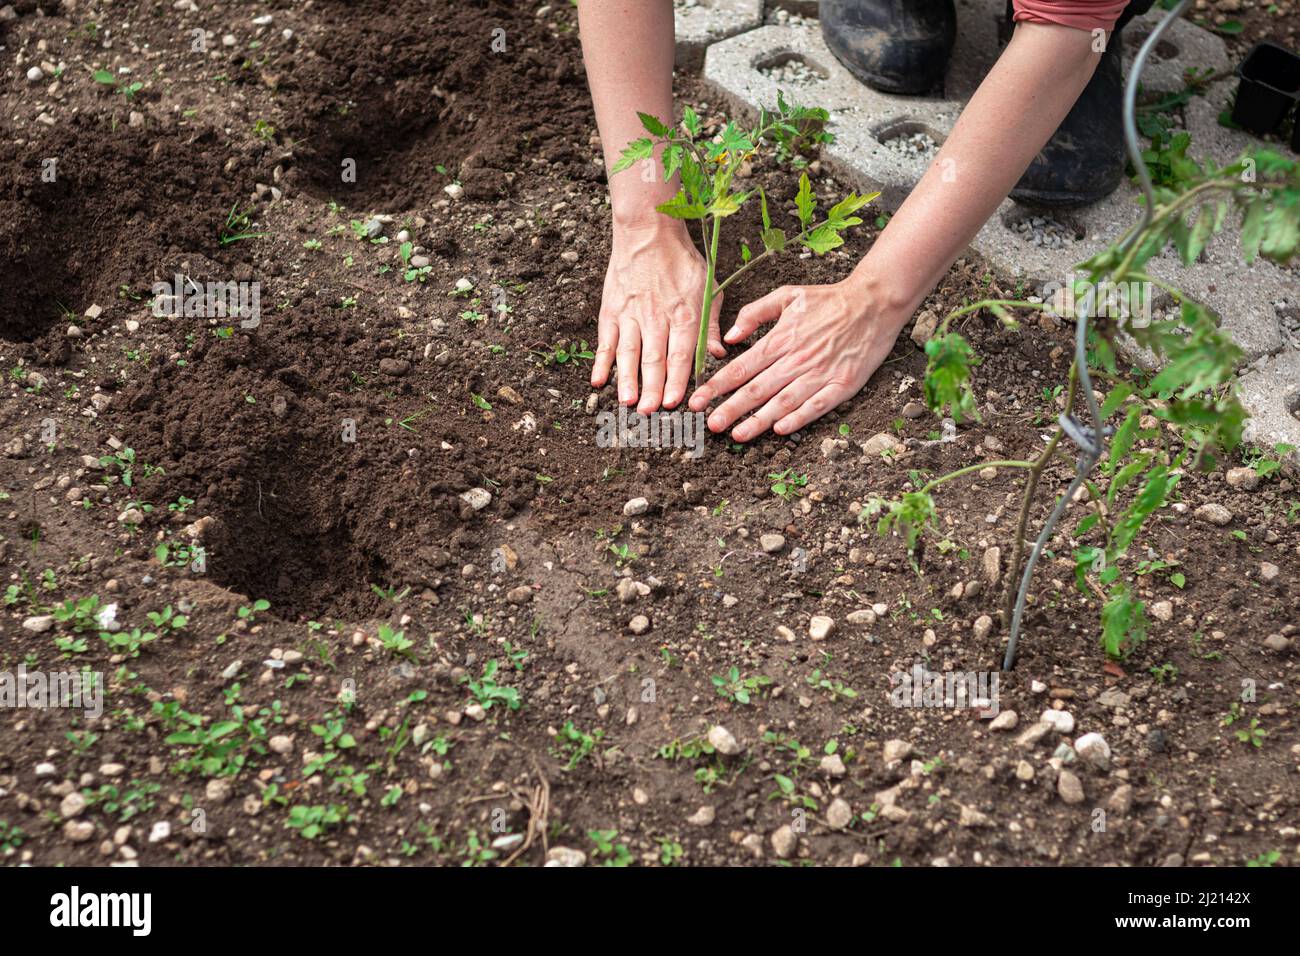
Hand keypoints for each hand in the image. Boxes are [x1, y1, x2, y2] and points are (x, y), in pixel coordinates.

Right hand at [591, 221, 725, 413]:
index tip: (673, 402)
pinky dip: (600, 361)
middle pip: (654, 359)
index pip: (680, 354)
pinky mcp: (611, 310)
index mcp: (684, 314)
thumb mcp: (708, 289)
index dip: (676, 380)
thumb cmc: (682, 262)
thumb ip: (712, 325)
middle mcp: (656, 316)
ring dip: (627, 380)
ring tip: (626, 402)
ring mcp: (631, 314)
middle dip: (651, 389)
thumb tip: (717, 354)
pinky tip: (597, 381)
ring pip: (629, 353)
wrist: (648, 231)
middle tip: (648, 413)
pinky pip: (605, 340)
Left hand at [687, 278, 907, 441]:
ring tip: (737, 434)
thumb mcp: (787, 295)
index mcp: (780, 339)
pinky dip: (798, 419)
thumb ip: (754, 313)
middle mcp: (796, 360)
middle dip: (731, 409)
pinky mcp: (842, 385)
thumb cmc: (829, 299)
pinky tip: (780, 430)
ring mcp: (819, 374)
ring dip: (758, 420)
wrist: (874, 303)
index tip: (698, 401)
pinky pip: (816, 406)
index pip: (741, 367)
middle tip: (711, 425)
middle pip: (757, 389)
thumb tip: (730, 336)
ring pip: (782, 402)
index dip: (717, 386)